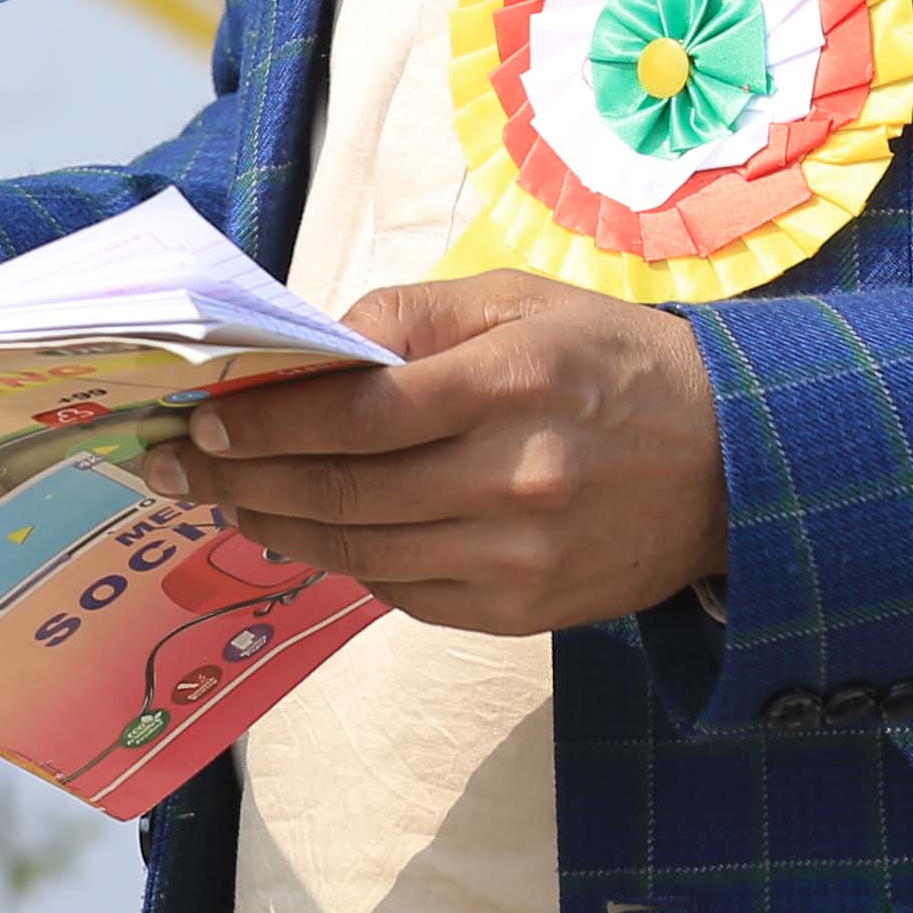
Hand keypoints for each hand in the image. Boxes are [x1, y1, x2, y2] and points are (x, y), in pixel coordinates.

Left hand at [146, 269, 727, 633]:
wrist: (730, 465)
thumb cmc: (611, 363)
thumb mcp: (522, 301)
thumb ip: (410, 315)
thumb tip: (307, 347)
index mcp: (514, 380)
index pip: (357, 412)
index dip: (267, 419)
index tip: (205, 415)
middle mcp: (515, 477)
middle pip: (343, 491)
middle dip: (244, 477)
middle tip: (182, 466)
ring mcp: (518, 555)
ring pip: (360, 552)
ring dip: (278, 528)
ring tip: (228, 500)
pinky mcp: (520, 611)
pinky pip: (403, 593)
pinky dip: (345, 562)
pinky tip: (309, 534)